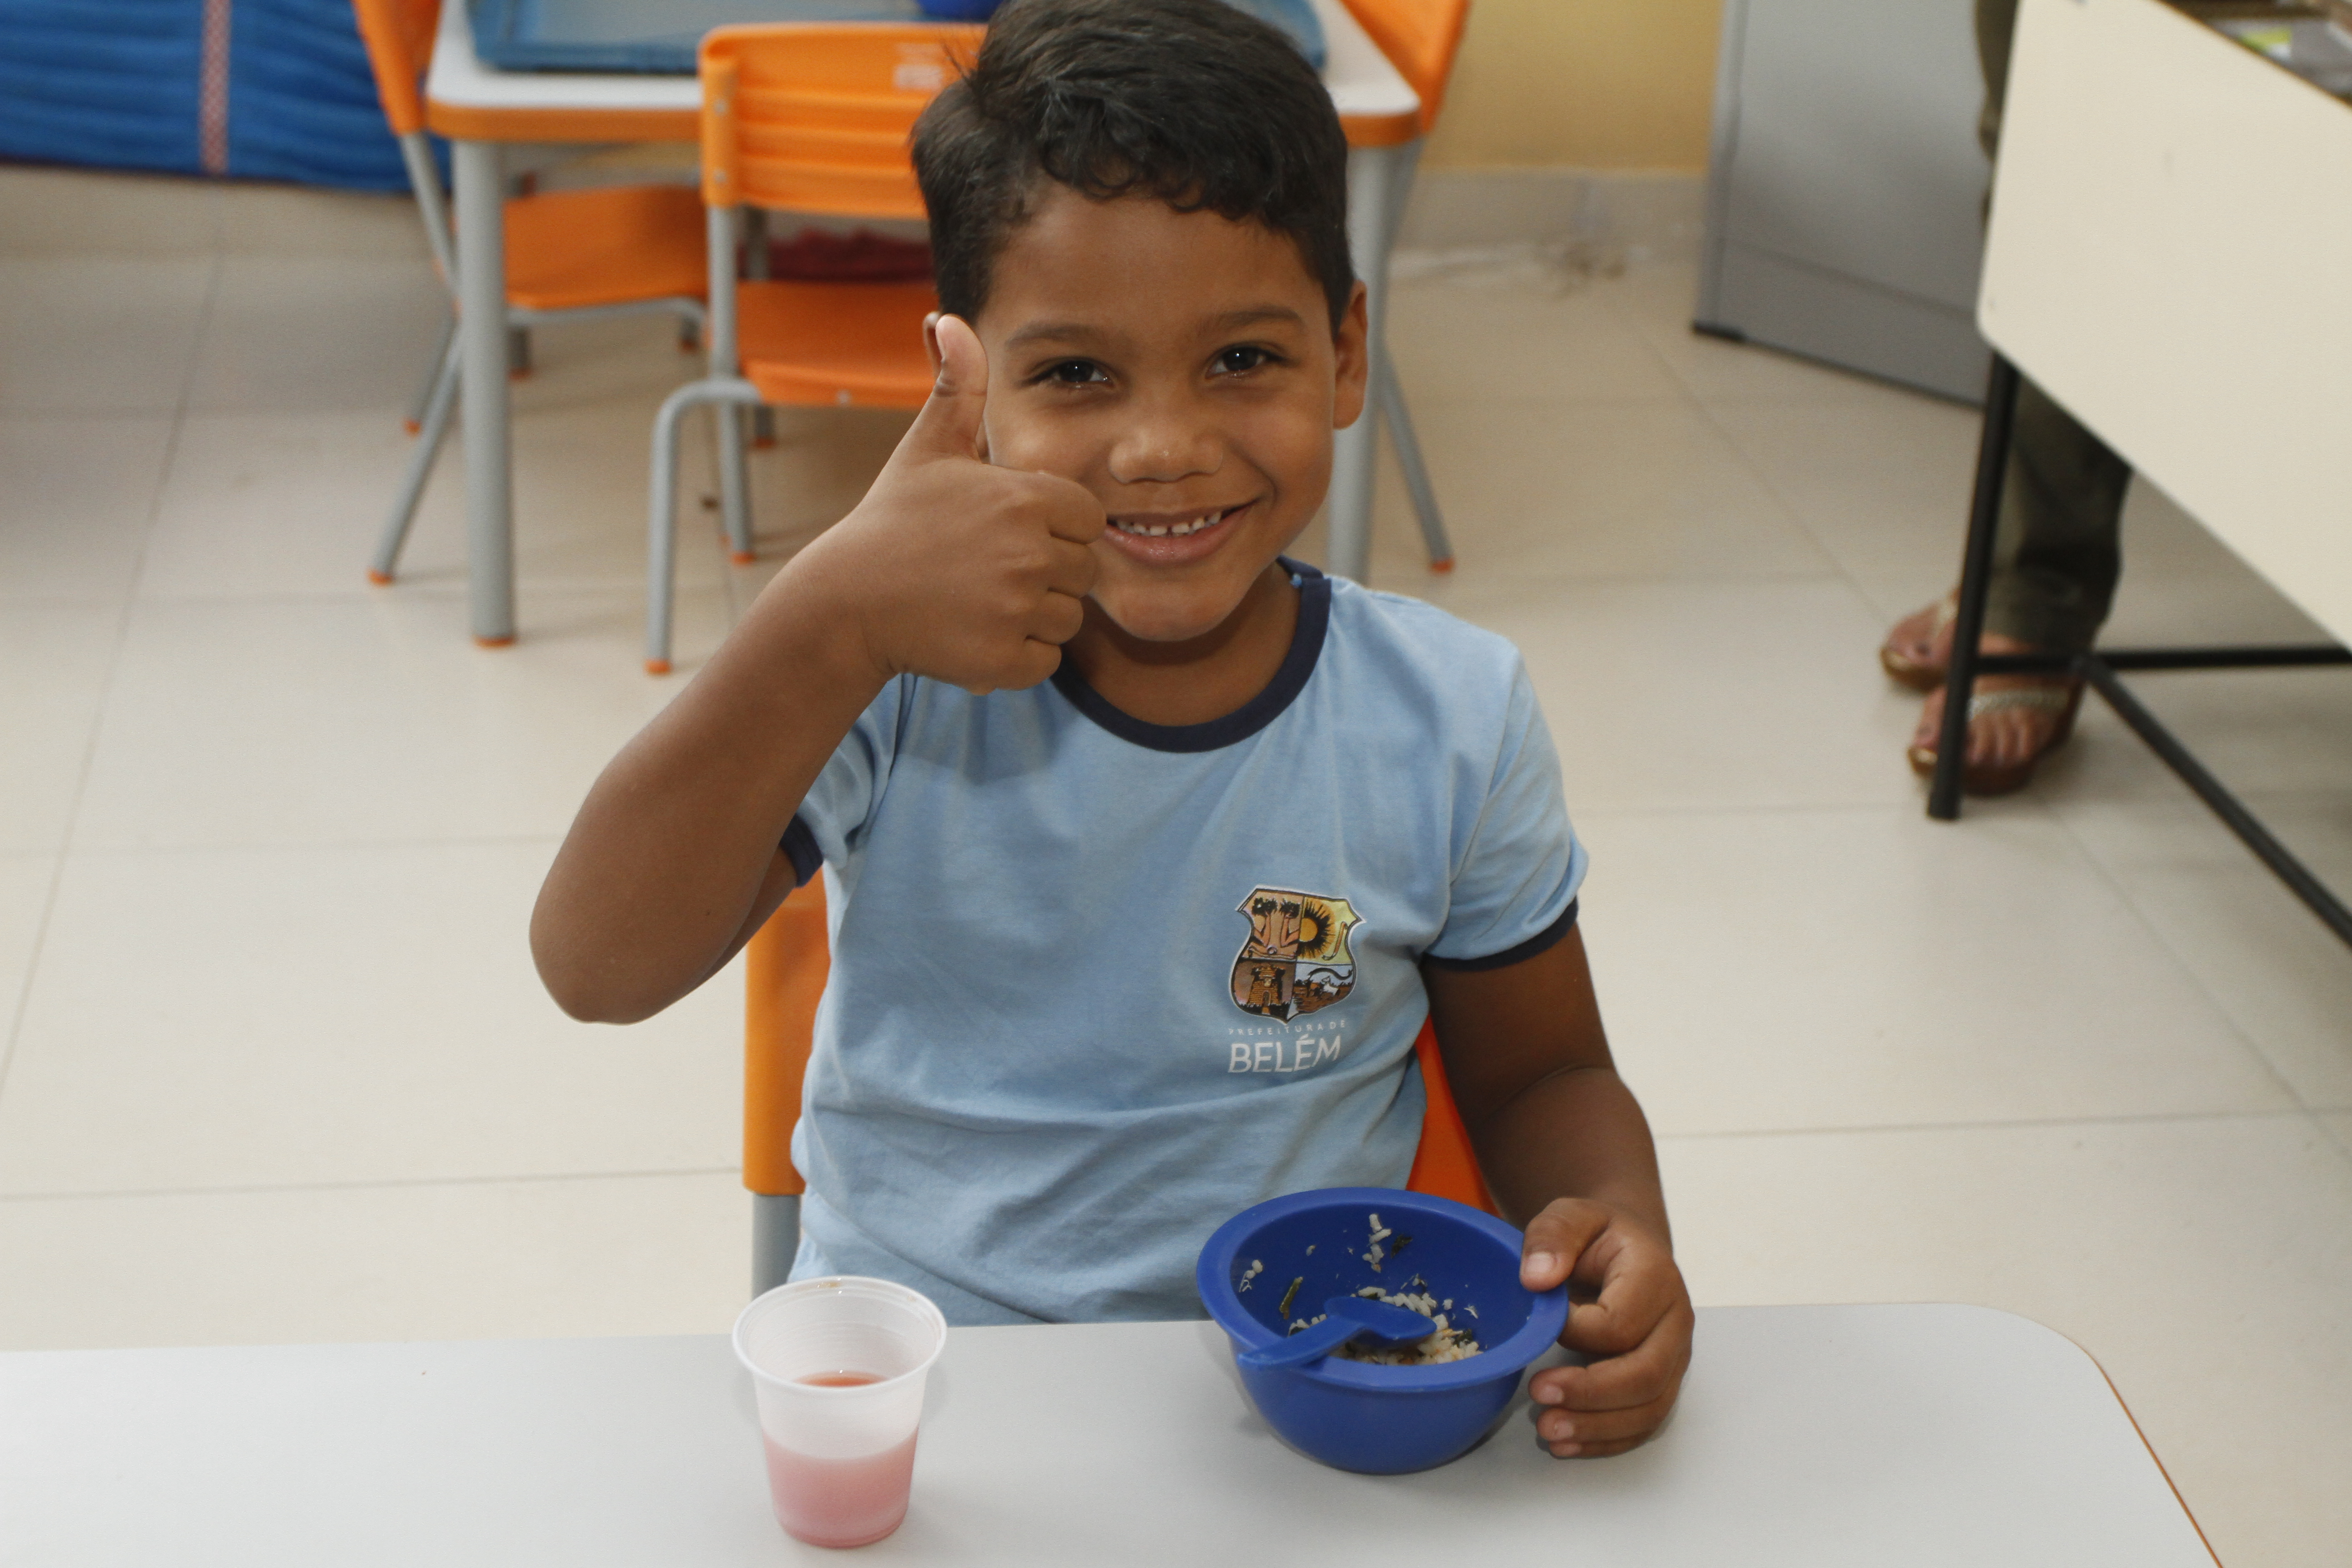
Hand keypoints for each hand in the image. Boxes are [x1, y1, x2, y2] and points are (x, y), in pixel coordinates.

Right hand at [785, 313, 1103, 694]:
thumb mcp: (927, 446)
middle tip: (985, 568)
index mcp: (1027, 500)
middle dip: (1045, 572)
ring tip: (977, 598)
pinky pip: (1045, 659)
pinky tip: (974, 632)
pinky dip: (1017, 654)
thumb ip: (957, 386)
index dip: (1056, 526)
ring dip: (1033, 614)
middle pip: (1083, 571)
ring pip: (1067, 618)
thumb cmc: (893, 519)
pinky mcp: (1004, 660)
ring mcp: (1017, 611)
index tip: (1007, 530)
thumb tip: (951, 318)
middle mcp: (1030, 554)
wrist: (847, 600)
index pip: (1089, 518)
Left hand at [1519, 1198, 1691, 1457]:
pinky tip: (1567, 1444)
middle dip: (1591, 1395)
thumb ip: (1553, 1236)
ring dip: (1597, 1427)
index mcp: (1656, 1276)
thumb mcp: (1571, 1215)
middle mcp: (1676, 1322)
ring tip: (1548, 1430)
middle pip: (1645, 1375)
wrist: (1628, 1248)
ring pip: (1649, 1408)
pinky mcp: (1662, 1382)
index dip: (1577, 1333)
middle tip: (1539, 1397)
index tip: (1540, 1329)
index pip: (1621, 1323)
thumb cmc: (1597, 1234)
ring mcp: (1673, 1357)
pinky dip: (1606, 1439)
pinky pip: (1643, 1422)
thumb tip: (1536, 1277)